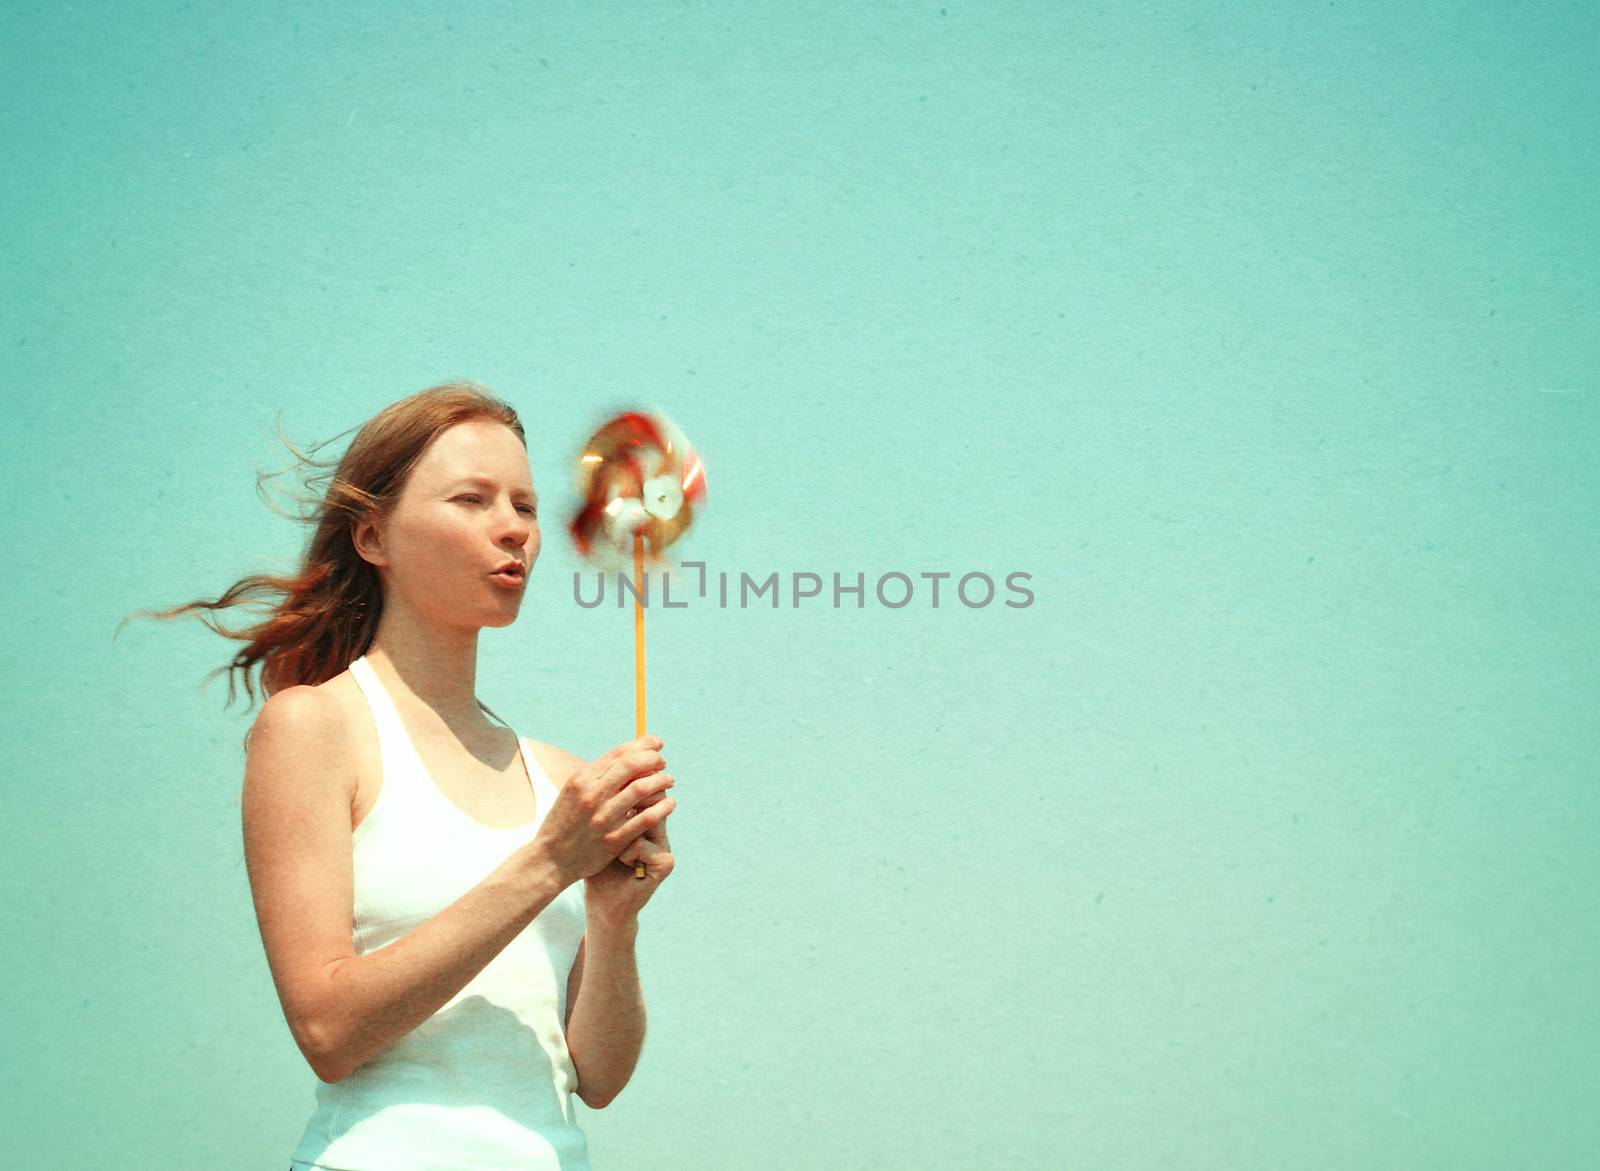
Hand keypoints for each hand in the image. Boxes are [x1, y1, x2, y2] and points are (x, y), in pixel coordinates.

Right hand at [533, 734, 676, 887]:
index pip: (619, 753)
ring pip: (642, 789)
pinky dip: (662, 807)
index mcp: (582, 780)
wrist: (551, 860)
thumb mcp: (573, 792)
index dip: (643, 745)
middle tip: (663, 763)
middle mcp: (592, 795)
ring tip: (669, 781)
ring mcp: (603, 818)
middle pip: (632, 766)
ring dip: (661, 781)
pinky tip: (669, 804)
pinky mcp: (614, 840)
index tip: (657, 744)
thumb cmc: (565, 822)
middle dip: (654, 759)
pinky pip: (646, 818)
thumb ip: (597, 775)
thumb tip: (627, 755)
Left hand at [586, 780, 675, 925]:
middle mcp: (658, 828)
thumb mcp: (599, 829)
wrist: (604, 902)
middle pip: (654, 795)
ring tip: (610, 840)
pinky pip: (643, 844)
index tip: (607, 782)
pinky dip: (626, 852)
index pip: (643, 784)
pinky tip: (620, 862)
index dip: (629, 777)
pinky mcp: (665, 864)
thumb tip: (594, 769)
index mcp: (644, 816)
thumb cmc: (595, 863)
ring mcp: (664, 845)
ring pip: (649, 817)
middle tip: (610, 807)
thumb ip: (604, 803)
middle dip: (630, 797)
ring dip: (624, 827)